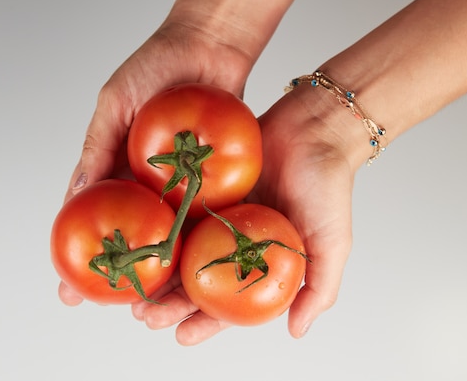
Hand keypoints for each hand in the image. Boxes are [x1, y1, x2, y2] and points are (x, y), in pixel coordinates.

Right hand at [57, 21, 255, 305]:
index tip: (68, 291)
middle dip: (122, 275)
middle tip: (113, 307)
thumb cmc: (155, 66)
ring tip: (154, 302)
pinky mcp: (214, 179)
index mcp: (117, 169)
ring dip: (161, 269)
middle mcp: (148, 183)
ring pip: (169, 235)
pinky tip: (194, 268)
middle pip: (132, 238)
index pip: (92, 220)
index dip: (78, 256)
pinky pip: (205, 214)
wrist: (208, 46)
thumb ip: (97, 147)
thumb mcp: (114, 105)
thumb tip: (76, 194)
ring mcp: (181, 184)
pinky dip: (198, 239)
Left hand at [132, 85, 362, 343]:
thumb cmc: (328, 185)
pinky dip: (162, 226)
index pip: (231, 303)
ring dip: (160, 271)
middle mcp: (238, 242)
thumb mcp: (332, 243)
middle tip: (147, 318)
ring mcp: (220, 215)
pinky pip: (181, 209)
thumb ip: (319, 288)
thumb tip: (297, 332)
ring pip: (183, 248)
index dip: (207, 323)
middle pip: (199, 279)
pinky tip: (141, 239)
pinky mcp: (208, 187)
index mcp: (263, 262)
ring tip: (134, 288)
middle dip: (172, 303)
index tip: (182, 337)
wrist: (315, 127)